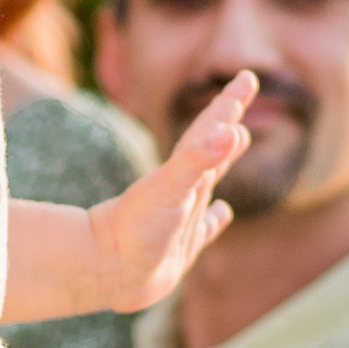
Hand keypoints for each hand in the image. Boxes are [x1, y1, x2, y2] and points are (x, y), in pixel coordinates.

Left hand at [87, 76, 255, 311]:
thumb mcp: (169, 189)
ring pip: (207, 180)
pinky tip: (222, 214)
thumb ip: (199, 159)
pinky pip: (205, 228)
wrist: (103, 270)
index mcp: (183, 172)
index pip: (211, 128)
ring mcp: (181, 217)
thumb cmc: (135, 229)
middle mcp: (184, 190)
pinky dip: (216, 220)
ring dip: (222, 160)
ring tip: (236, 143)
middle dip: (227, 119)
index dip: (229, 103)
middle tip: (240, 94)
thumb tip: (232, 131)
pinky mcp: (180, 247)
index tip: (245, 77)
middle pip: (210, 144)